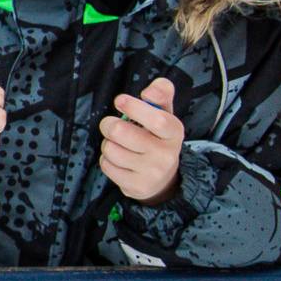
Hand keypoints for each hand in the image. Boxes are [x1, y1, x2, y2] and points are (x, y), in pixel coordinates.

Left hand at [100, 77, 184, 205]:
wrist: (162, 177)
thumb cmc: (157, 136)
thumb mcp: (164, 113)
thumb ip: (161, 93)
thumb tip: (149, 93)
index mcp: (174, 132)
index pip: (157, 119)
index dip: (135, 108)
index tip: (120, 100)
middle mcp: (166, 154)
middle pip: (120, 132)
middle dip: (109, 124)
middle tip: (113, 125)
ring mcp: (152, 173)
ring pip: (110, 149)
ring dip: (109, 143)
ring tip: (120, 145)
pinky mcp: (136, 186)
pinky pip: (106, 165)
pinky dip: (107, 160)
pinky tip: (120, 160)